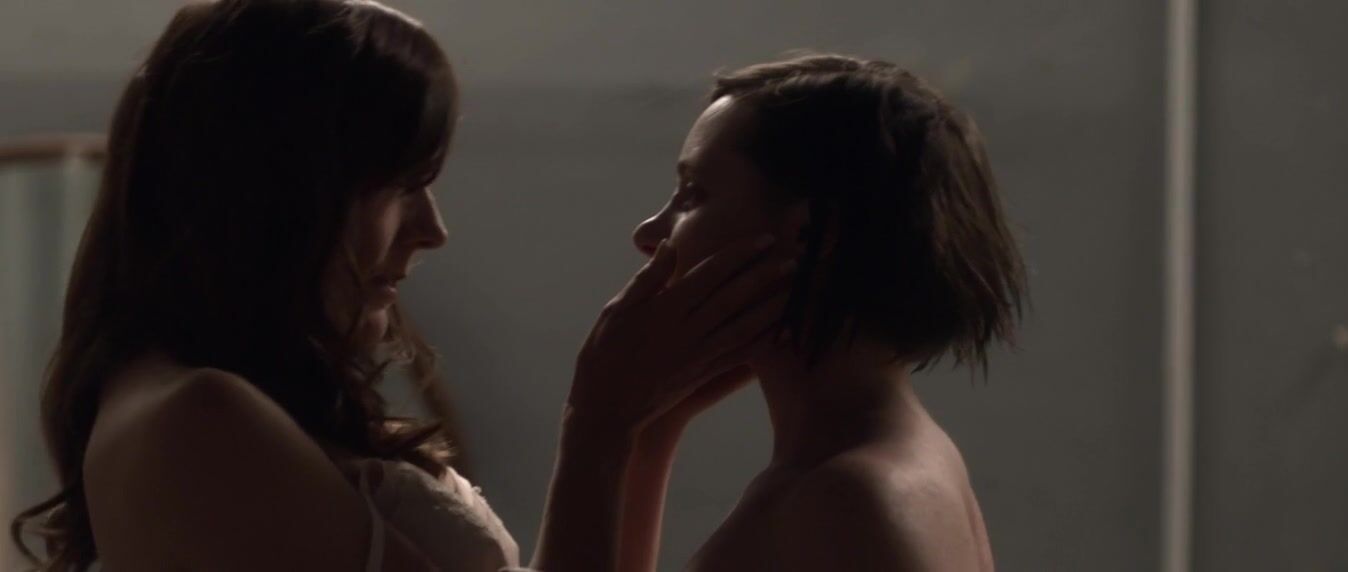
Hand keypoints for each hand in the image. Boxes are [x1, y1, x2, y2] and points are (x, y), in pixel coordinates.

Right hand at [566, 234, 791, 438]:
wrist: (606, 409)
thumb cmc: (604, 354)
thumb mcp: (616, 310)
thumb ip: (648, 279)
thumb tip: (671, 246)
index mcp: (665, 308)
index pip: (710, 273)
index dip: (739, 254)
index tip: (763, 239)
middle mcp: (687, 330)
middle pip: (734, 297)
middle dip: (765, 276)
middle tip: (795, 259)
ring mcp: (698, 355)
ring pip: (744, 326)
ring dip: (772, 307)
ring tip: (796, 291)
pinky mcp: (702, 374)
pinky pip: (739, 356)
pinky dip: (763, 343)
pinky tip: (783, 333)